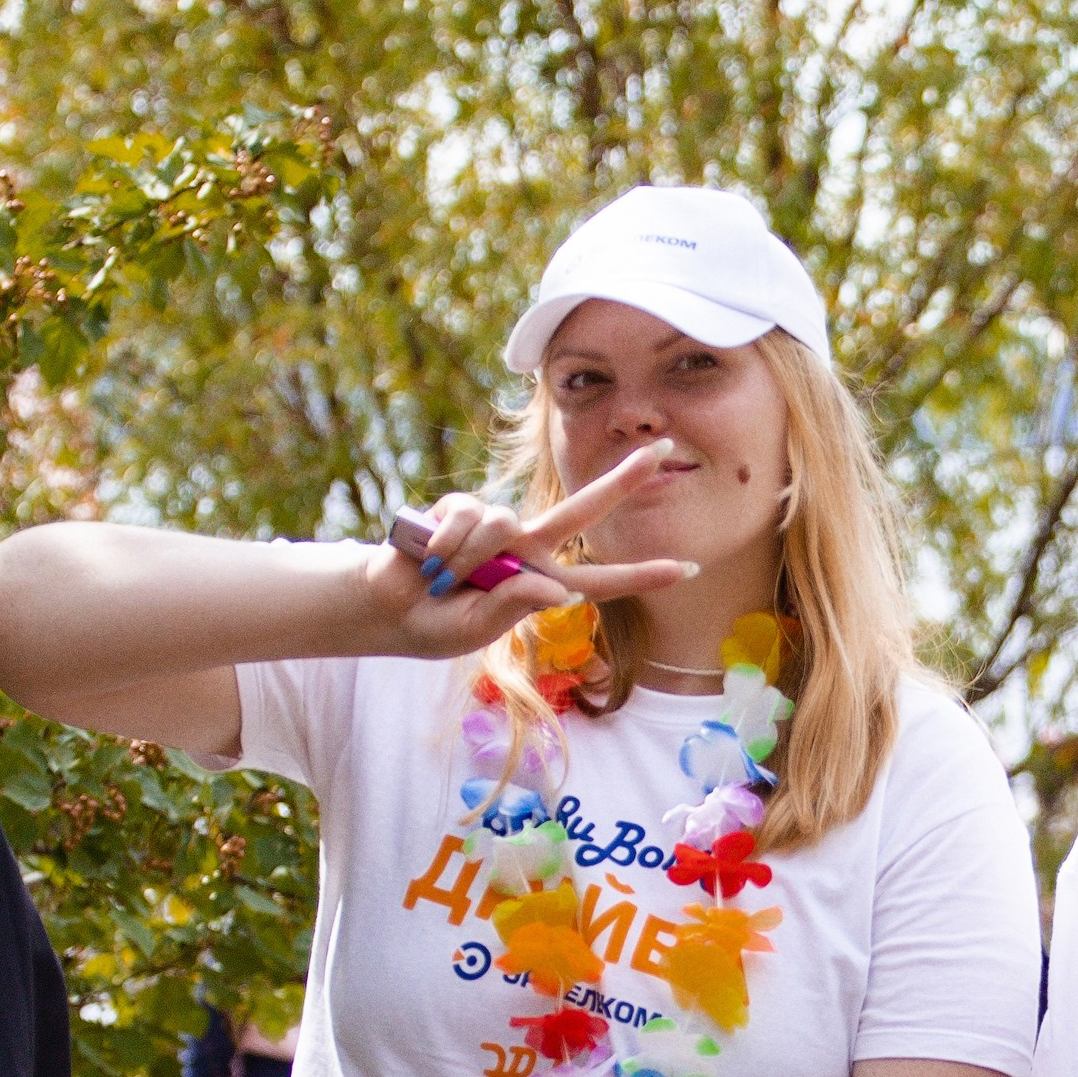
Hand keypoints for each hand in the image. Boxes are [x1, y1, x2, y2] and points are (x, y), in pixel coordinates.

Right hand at [362, 442, 694, 658]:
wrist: (387, 606)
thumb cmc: (437, 625)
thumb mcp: (479, 630)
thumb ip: (515, 607)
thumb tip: (553, 587)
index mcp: (541, 584)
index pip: (601, 580)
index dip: (642, 575)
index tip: (689, 568)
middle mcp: (527, 549)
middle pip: (585, 509)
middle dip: (624, 479)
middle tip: (666, 446)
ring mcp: (496, 526)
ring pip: (506, 525)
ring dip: (471, 560)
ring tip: (446, 579)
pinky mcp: (461, 508)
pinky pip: (469, 516)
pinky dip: (448, 543)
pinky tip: (431, 559)